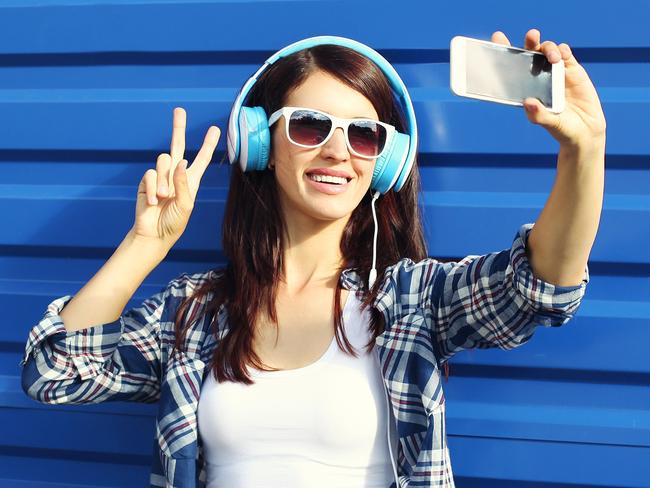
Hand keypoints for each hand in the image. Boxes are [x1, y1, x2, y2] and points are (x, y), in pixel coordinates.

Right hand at [132, 107, 219, 247]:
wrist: (154, 234)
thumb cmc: (174, 222)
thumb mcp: (185, 205)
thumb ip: (184, 183)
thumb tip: (181, 161)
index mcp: (191, 180)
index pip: (201, 159)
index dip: (207, 144)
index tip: (215, 129)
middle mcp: (176, 175)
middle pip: (177, 145)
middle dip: (178, 127)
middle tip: (179, 110)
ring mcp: (161, 177)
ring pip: (163, 161)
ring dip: (163, 180)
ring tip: (164, 198)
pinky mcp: (147, 181)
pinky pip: (149, 175)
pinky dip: (152, 189)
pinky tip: (153, 202)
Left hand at [491, 29, 605, 148]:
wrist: (586, 131)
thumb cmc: (562, 129)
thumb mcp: (549, 124)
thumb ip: (538, 115)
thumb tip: (528, 102)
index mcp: (526, 88)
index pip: (512, 68)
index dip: (505, 52)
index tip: (498, 38)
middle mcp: (538, 77)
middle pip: (530, 53)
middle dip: (529, 41)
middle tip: (531, 35)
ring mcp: (555, 72)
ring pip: (547, 50)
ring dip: (548, 48)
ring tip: (553, 58)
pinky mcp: (573, 70)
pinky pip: (565, 54)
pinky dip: (563, 50)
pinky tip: (562, 55)